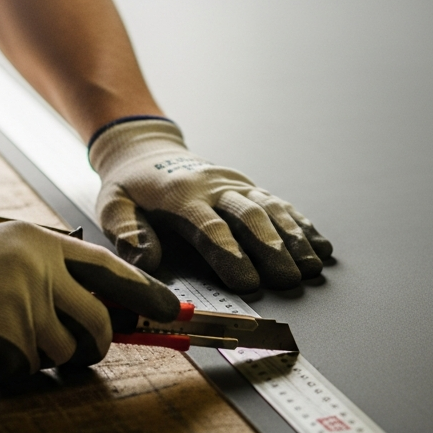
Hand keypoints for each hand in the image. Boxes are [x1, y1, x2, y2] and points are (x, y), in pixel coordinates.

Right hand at [0, 222, 179, 377]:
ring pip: (63, 353)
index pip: (110, 270)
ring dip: (40, 357)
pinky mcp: (7, 341)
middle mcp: (40, 271)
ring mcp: (25, 307)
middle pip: (97, 323)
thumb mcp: (0, 251)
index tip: (171, 310)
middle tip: (82, 353)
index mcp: (41, 244)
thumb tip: (96, 309)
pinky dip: (7, 368)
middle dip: (95, 346)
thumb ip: (47, 272)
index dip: (145, 293)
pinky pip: (27, 370)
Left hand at [90, 119, 332, 291]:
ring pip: (270, 208)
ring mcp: (236, 184)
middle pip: (249, 216)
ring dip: (294, 237)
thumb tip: (147, 259)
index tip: (248, 281)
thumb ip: (127, 232)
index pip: (210, 226)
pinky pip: (279, 203)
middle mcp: (214, 186)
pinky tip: (319, 244)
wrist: (146, 151)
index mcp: (181, 195)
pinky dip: (301, 225)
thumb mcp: (113, 205)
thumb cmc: (130, 188)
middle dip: (272, 249)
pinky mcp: (249, 186)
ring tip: (311, 265)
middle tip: (289, 278)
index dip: (230, 254)